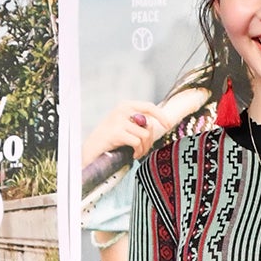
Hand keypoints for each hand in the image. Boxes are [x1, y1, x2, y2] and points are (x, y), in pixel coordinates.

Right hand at [81, 89, 208, 168]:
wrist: (92, 149)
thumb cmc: (110, 140)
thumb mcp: (125, 126)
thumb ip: (138, 123)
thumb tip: (157, 124)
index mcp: (125, 105)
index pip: (149, 106)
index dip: (161, 116)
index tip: (168, 125)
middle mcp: (122, 110)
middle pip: (149, 124)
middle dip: (150, 140)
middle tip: (144, 150)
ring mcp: (119, 120)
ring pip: (144, 135)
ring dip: (144, 148)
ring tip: (137, 153)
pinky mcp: (117, 132)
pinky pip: (137, 142)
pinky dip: (138, 152)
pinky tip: (132, 155)